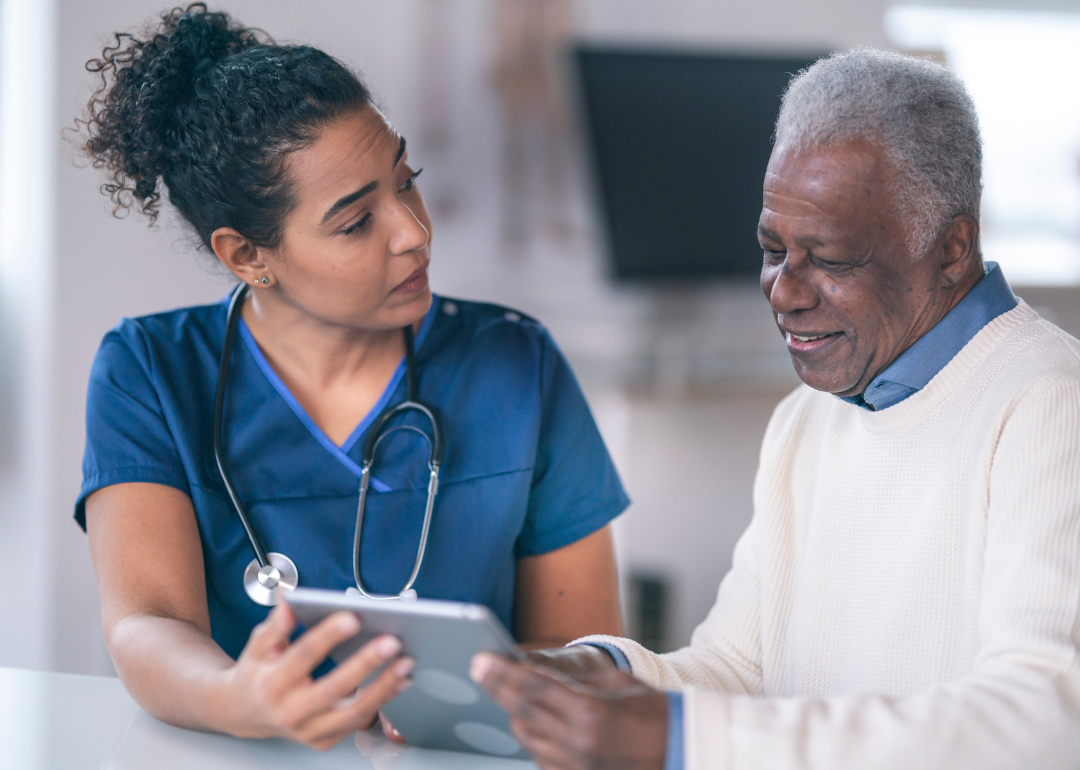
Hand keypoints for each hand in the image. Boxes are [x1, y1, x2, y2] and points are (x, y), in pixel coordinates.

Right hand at [216, 602, 413, 749]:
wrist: (244, 714)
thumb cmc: (257, 675)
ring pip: (352, 713)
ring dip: (383, 688)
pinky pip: (358, 722)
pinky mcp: (324, 740)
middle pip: (334, 688)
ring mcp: (309, 730)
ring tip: (405, 664)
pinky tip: (399, 682)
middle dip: (365, 664)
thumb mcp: (258, 645)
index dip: (327, 636)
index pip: (303, 657)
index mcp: (272, 683)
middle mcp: (290, 712)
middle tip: (391, 642)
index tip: (352, 618)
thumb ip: (277, 624)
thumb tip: (290, 599)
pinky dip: (382, 702)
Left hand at [471, 652, 667, 769]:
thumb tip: (538, 674)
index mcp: (590, 715)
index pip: (534, 688)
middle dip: (498, 689)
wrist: (681, 752)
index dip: (503, 673)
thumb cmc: (655, 714)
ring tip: (504, 691)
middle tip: (480, 670)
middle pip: (522, 713)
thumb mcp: (616, 684)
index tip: (481, 660)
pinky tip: (530, 721)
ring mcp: (575, 768)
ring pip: (526, 738)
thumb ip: (574, 681)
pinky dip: (533, 738)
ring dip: (514, 713)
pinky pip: (541, 758)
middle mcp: (577, 746)